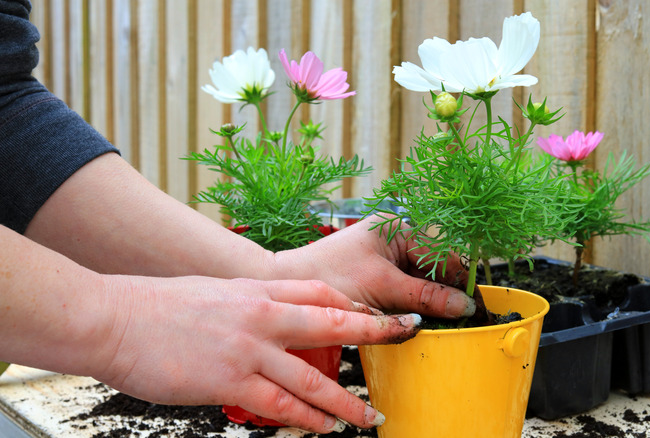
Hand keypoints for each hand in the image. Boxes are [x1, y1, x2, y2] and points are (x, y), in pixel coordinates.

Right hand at [93, 275, 419, 432]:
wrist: (113, 318)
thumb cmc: (158, 306)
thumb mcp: (213, 292)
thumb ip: (247, 304)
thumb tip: (267, 317)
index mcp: (257, 290)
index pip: (319, 291)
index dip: (352, 303)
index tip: (377, 311)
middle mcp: (262, 315)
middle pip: (332, 321)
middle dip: (374, 330)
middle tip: (406, 336)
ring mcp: (249, 348)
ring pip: (313, 376)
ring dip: (345, 400)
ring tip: (370, 417)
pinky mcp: (230, 380)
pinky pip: (280, 404)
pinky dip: (306, 418)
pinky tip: (324, 429)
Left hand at [274, 215, 474, 317]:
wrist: (287, 287)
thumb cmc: (328, 277)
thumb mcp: (384, 287)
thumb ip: (426, 296)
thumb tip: (466, 307)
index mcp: (397, 226)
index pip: (443, 250)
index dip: (461, 278)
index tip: (477, 305)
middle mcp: (395, 238)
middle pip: (436, 266)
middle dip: (448, 291)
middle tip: (464, 318)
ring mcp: (386, 258)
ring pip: (424, 281)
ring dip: (434, 301)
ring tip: (446, 322)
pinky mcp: (377, 278)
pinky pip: (408, 291)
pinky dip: (417, 306)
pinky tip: (423, 320)